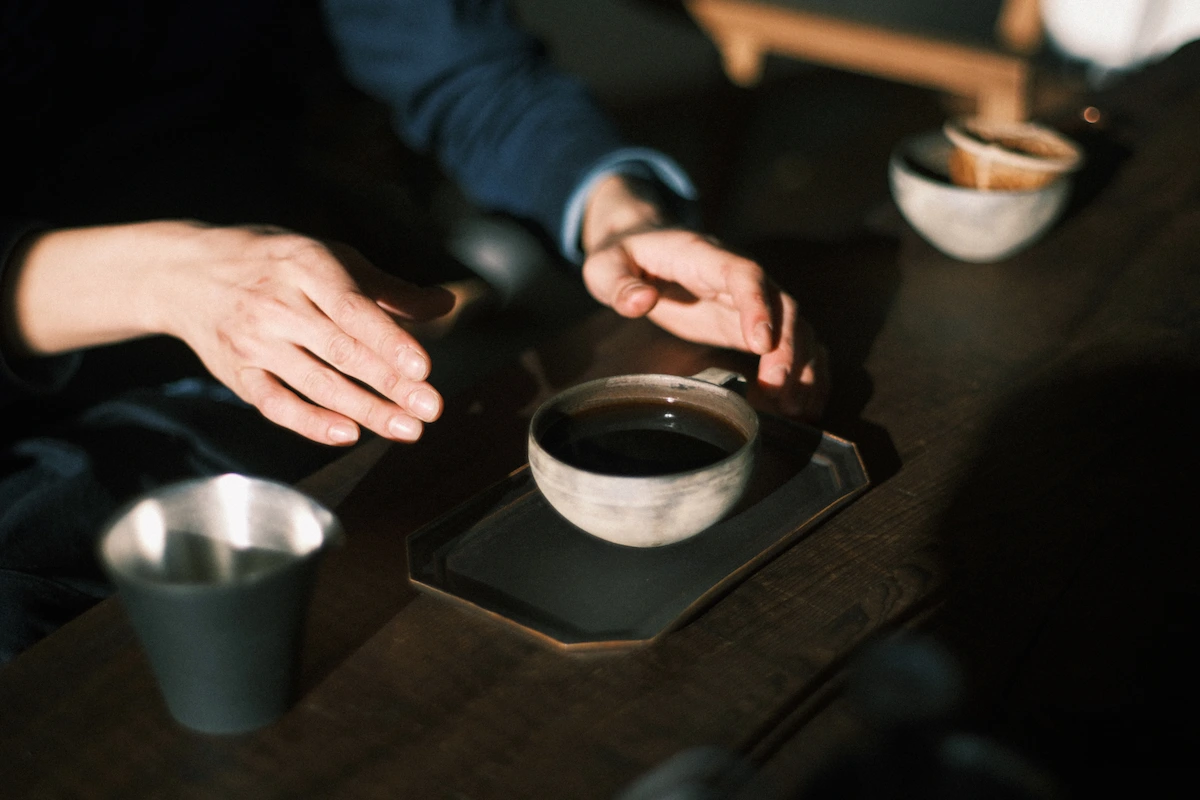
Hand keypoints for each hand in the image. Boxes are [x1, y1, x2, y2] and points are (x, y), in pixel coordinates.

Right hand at [7, 222, 455, 445]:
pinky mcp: (235, 373)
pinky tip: (348, 434)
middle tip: (431, 409)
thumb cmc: (274, 262)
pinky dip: (310, 422)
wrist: (184, 272)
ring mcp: (254, 341)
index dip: (389, 340)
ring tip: (408, 430)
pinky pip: (275, 403)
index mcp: (307, 267)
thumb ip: (388, 289)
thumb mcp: (329, 258)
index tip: (423, 367)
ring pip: (316, 383)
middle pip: (341, 351)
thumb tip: (447, 304)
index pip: (354, 308)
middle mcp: (278, 303)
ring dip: (365, 410)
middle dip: (390, 384)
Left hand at [581, 177, 828, 419]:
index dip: (758, 307)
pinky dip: (806, 369)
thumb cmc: (623, 255)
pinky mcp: (751, 322)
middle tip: (779, 388)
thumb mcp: (605, 265)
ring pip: (795, 325)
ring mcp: (750, 300)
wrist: (640, 242)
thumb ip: (619, 283)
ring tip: (797, 407)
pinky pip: (791, 341)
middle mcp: (738, 277)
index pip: (744, 275)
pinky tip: (807, 404)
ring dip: (803, 364)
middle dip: (787, 346)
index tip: (761, 343)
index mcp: (705, 258)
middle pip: (781, 305)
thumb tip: (640, 301)